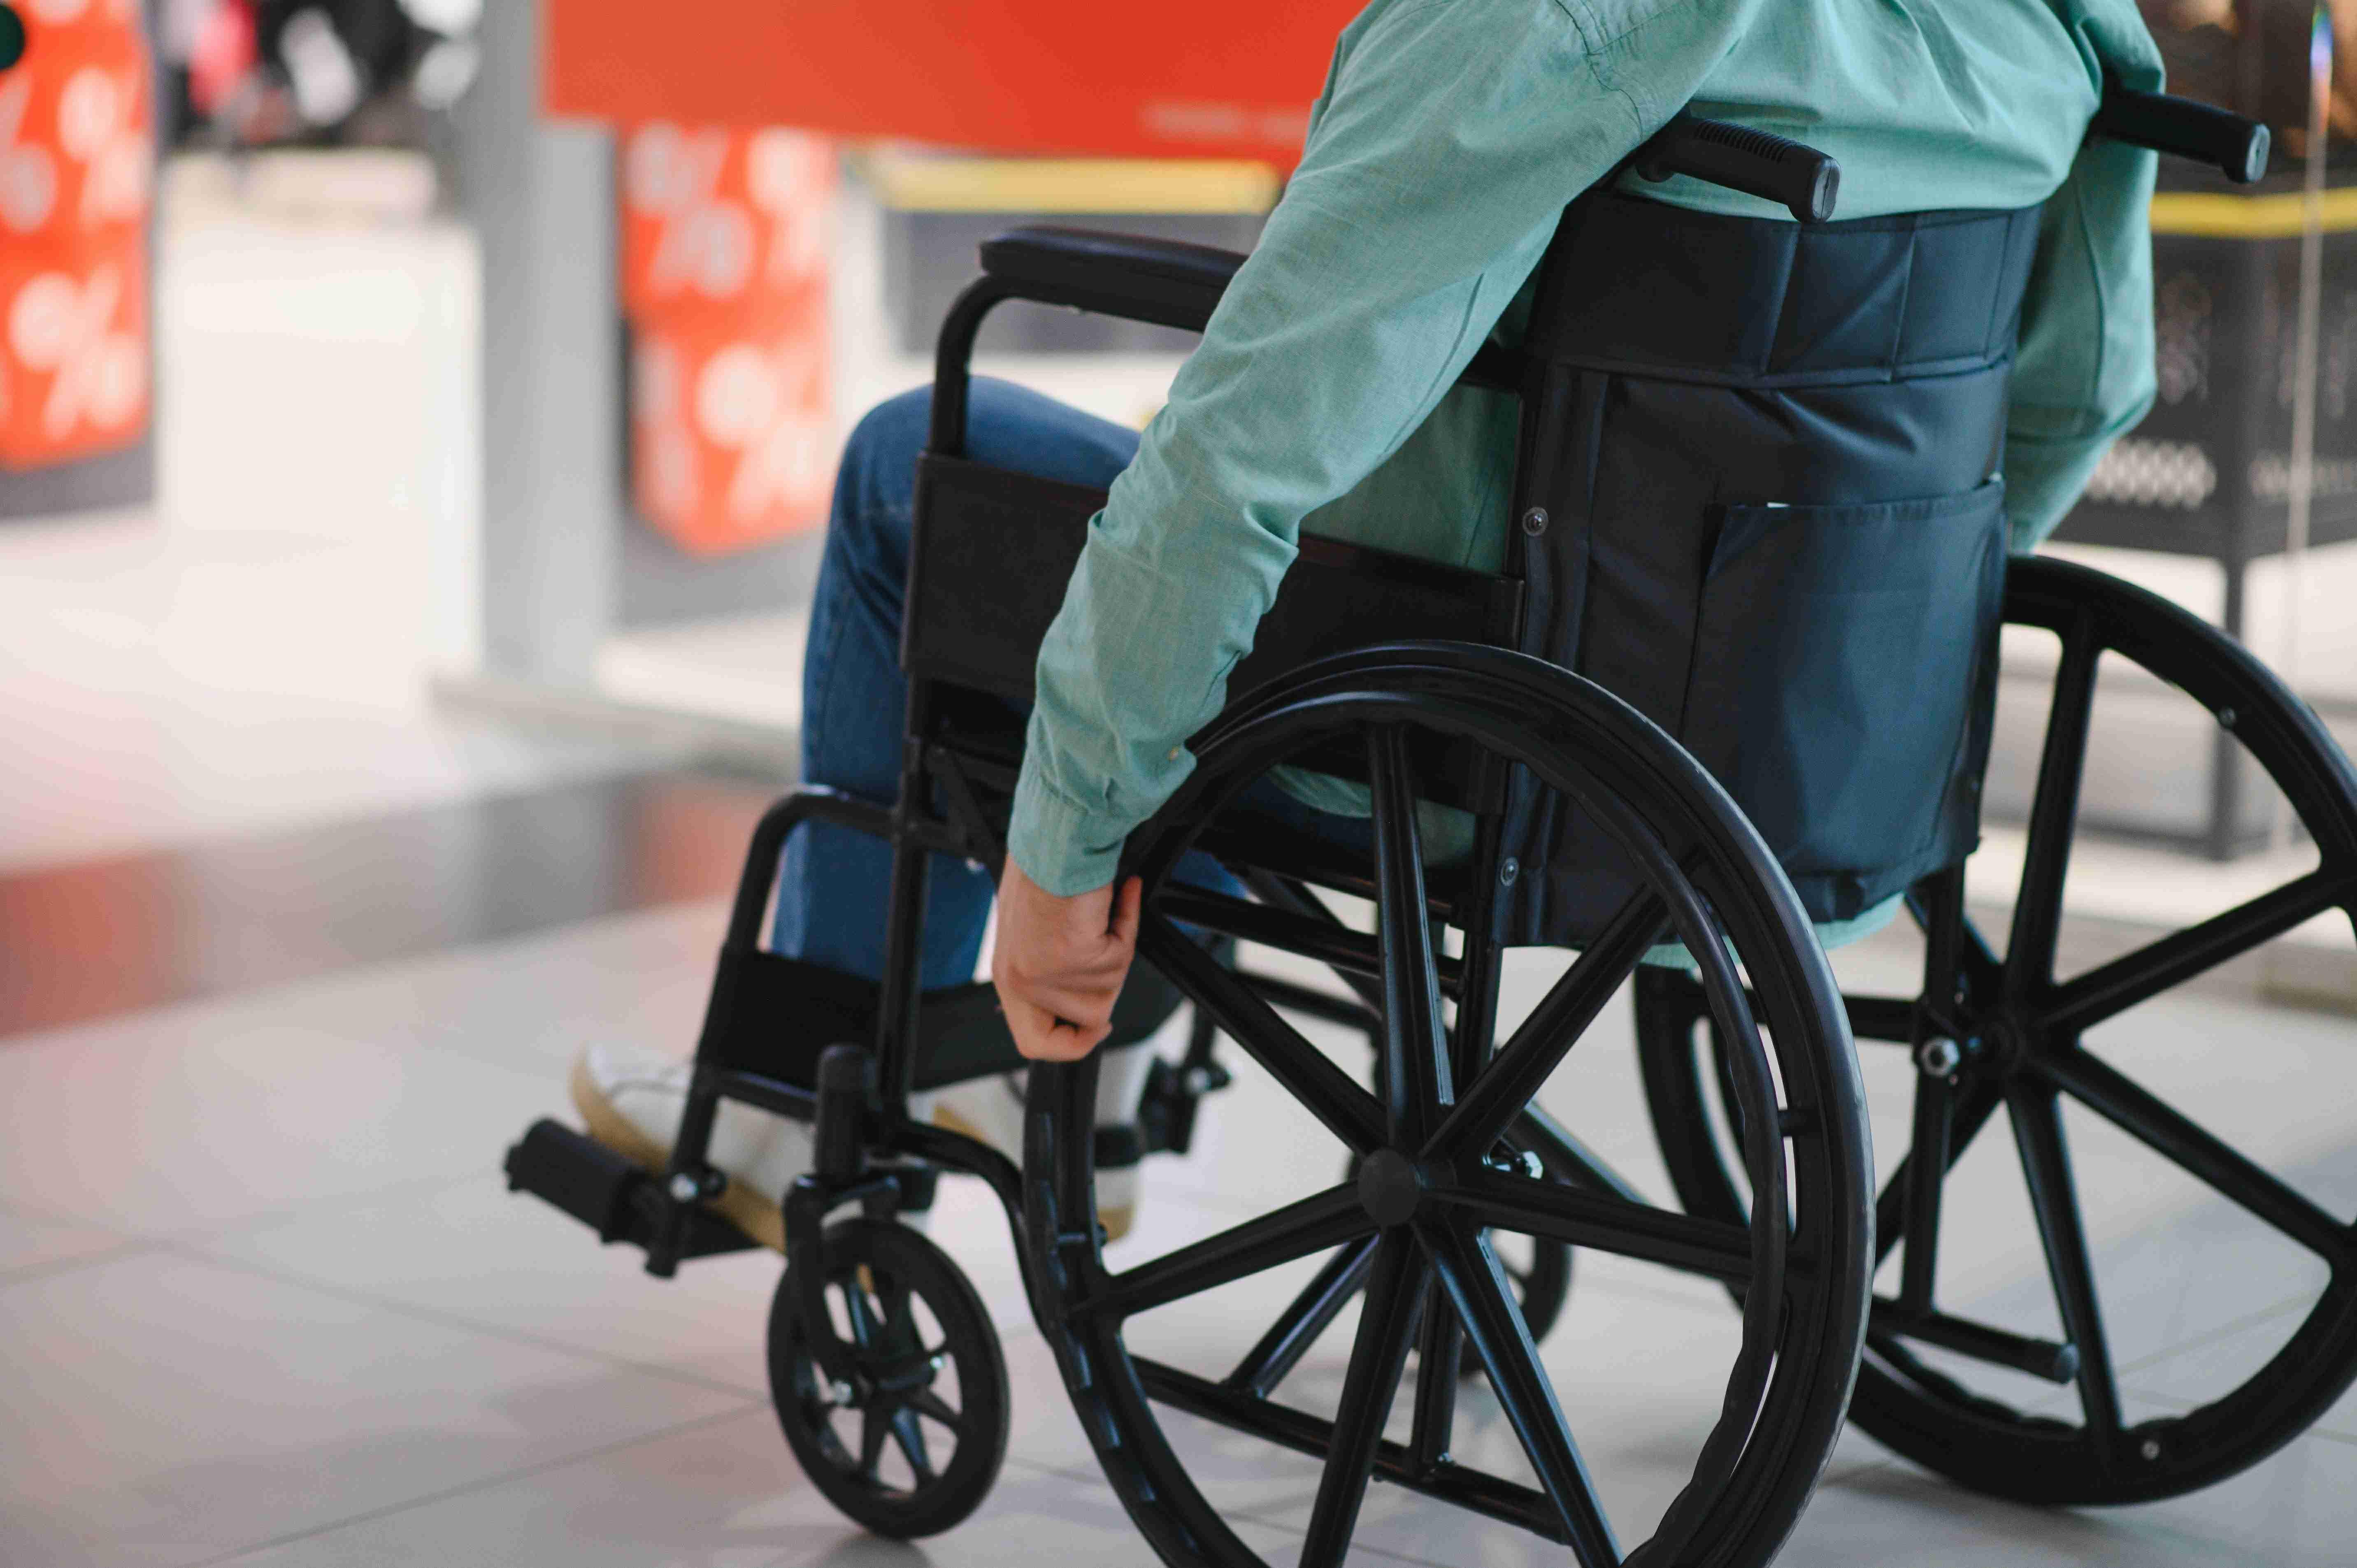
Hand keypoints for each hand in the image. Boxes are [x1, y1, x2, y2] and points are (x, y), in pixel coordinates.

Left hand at [992, 861, 1142, 1061]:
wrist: (1052, 836)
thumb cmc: (1042, 869)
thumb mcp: (1036, 932)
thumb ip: (1053, 970)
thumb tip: (1086, 991)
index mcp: (1009, 976)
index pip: (1036, 1043)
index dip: (1072, 1044)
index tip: (1095, 1028)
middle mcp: (1023, 981)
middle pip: (1089, 1018)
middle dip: (1107, 983)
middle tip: (1104, 943)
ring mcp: (1047, 972)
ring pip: (1110, 987)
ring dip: (1117, 947)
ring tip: (1098, 911)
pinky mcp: (1074, 954)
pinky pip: (1121, 955)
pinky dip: (1126, 925)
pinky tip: (1111, 900)